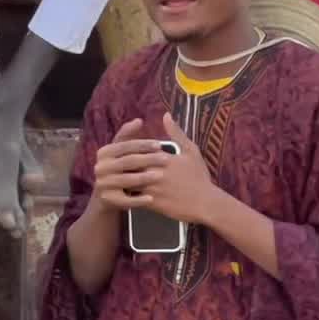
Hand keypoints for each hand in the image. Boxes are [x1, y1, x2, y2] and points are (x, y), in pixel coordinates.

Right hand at [92, 118, 165, 210]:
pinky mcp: (107, 200)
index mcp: (104, 152)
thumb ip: (128, 136)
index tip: (160, 144)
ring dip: (145, 178)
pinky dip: (139, 200)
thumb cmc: (119, 170)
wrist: (106, 198)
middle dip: (148, 160)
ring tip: (161, 176)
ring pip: (127, 180)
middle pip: (128, 161)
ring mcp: (102, 184)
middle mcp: (100, 167)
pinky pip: (125, 200)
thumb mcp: (121, 152)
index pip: (125, 145)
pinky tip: (152, 199)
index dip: (143, 145)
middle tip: (166, 159)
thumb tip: (139, 120)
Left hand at [96, 112, 214, 223]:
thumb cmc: (199, 177)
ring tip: (114, 181)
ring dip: (121, 182)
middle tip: (112, 167)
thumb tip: (166, 115)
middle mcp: (155, 172)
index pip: (138, 151)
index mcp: (162, 158)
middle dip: (121, 166)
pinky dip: (128, 197)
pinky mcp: (152, 204)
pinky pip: (134, 199)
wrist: (206, 203)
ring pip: (129, 183)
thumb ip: (176, 133)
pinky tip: (123, 197)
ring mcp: (153, 188)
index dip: (128, 152)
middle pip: (130, 166)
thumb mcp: (191, 151)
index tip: (121, 153)